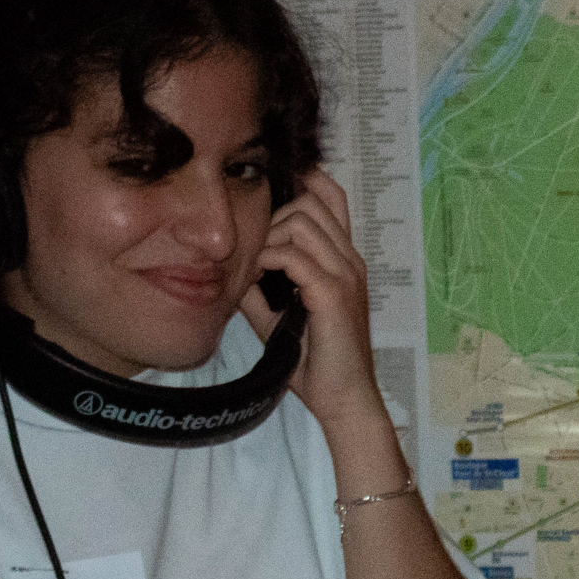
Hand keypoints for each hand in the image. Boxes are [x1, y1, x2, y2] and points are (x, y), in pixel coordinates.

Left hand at [244, 169, 386, 431]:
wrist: (344, 398)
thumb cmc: (315, 361)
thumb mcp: (280, 315)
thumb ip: (259, 288)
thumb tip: (229, 268)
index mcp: (344, 260)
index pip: (333, 197)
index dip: (306, 181)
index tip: (271, 193)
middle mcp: (350, 259)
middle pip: (312, 201)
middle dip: (274, 216)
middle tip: (254, 248)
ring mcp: (345, 274)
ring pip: (302, 222)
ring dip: (270, 237)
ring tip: (255, 265)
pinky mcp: (333, 294)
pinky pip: (294, 257)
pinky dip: (269, 260)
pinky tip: (257, 278)